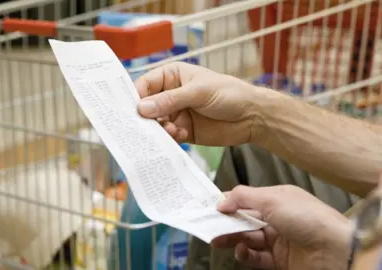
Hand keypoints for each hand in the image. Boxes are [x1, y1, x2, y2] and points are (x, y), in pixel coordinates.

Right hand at [135, 62, 264, 145]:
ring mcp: (177, 114)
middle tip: (143, 127)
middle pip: (147, 107)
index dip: (136, 96)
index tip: (130, 109)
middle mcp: (171, 95)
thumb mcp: (198, 92)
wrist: (252, 116)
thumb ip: (171, 100)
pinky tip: (181, 136)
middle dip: (145, 117)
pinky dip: (170, 139)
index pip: (146, 85)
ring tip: (171, 130)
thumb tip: (142, 108)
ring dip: (159, 129)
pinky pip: (169, 137)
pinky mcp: (185, 131)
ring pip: (156, 124)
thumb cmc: (229, 94)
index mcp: (172, 76)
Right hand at [212, 185, 350, 269]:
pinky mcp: (280, 260)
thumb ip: (244, 197)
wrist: (334, 249)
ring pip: (248, 238)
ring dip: (232, 238)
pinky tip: (241, 250)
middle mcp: (278, 218)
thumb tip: (222, 200)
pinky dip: (246, 254)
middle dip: (227, 222)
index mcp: (279, 198)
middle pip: (246, 220)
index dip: (230, 202)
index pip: (248, 199)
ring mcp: (280, 240)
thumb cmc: (310, 218)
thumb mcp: (273, 199)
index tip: (210, 206)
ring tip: (218, 239)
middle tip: (208, 225)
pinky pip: (257, 257)